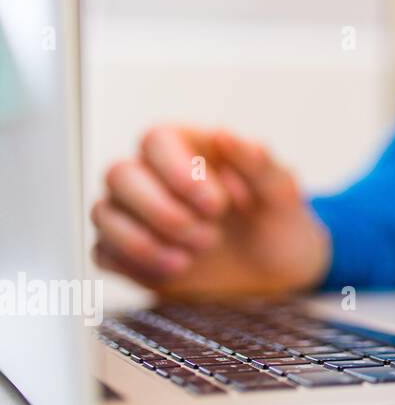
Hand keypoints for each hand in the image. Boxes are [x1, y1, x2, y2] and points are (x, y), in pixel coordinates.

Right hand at [91, 126, 330, 297]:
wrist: (280, 271)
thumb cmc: (278, 221)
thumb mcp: (282, 192)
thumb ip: (258, 162)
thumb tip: (224, 133)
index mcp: (191, 147)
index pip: (156, 139)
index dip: (178, 172)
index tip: (216, 206)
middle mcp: (154, 175)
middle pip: (119, 174)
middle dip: (162, 211)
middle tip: (209, 238)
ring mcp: (136, 214)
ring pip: (103, 213)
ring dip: (144, 241)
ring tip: (191, 260)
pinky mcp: (127, 254)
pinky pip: (102, 253)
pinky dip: (133, 264)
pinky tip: (174, 271)